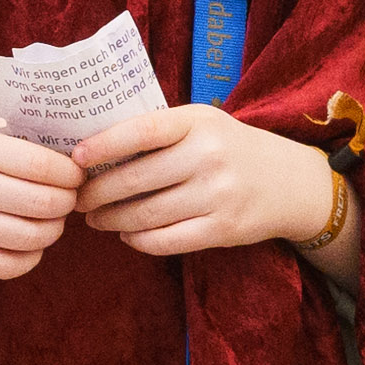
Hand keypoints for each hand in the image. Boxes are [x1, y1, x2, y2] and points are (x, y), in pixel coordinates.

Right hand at [0, 118, 85, 280]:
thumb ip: (21, 137)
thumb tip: (74, 149)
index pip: (43, 165)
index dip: (70, 174)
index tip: (76, 175)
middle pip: (44, 204)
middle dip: (68, 203)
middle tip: (68, 198)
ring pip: (31, 238)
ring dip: (54, 230)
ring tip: (51, 220)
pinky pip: (9, 267)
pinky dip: (31, 257)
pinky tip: (30, 243)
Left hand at [72, 103, 337, 259]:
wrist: (289, 182)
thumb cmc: (230, 148)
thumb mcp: (202, 124)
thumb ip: (159, 132)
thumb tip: (93, 151)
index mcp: (199, 122)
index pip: (142, 131)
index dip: (104, 145)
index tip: (75, 157)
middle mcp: (209, 156)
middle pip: (135, 179)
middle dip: (96, 193)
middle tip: (77, 199)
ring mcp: (218, 195)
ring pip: (145, 214)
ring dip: (111, 220)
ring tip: (96, 219)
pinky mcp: (222, 229)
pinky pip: (165, 241)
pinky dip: (138, 240)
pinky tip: (128, 234)